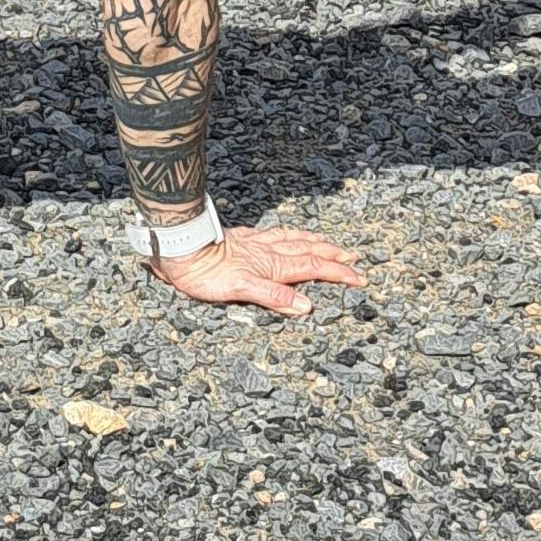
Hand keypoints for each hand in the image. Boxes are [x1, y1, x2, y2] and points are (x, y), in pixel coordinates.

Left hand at [152, 220, 363, 314]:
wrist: (180, 248)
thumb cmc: (205, 273)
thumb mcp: (241, 290)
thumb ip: (274, 296)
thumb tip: (306, 305)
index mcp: (271, 265)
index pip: (313, 268)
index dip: (338, 273)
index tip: (359, 278)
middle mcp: (267, 252)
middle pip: (308, 251)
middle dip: (332, 256)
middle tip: (352, 258)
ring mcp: (255, 243)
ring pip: (293, 240)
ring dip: (314, 242)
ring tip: (328, 242)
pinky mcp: (241, 238)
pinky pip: (274, 234)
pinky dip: (288, 234)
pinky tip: (286, 234)